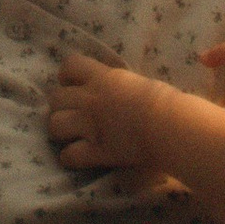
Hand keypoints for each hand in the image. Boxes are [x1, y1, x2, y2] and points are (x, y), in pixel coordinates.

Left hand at [43, 52, 172, 171]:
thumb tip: (123, 86)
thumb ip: (122, 84)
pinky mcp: (95, 150)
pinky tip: (78, 157)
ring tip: (70, 136)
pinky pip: (69, 156)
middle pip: (55, 98)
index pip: (69, 65)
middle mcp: (90, 99)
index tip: (74, 85)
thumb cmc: (165, 101)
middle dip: (60, 107)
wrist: (170, 126)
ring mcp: (89, 125)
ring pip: (54, 125)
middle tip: (72, 114)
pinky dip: (70, 158)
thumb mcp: (141, 83)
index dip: (67, 76)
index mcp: (102, 78)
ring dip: (60, 131)